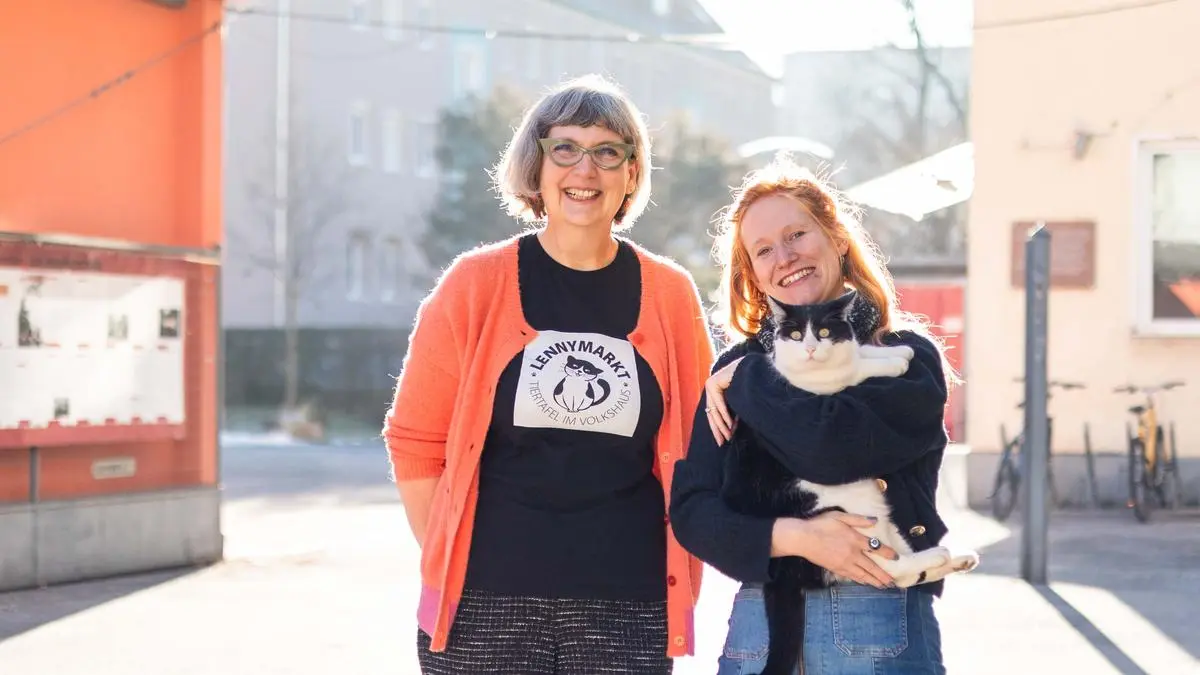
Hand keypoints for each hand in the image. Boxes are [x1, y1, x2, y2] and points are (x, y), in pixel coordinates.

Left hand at [704, 356, 743, 443]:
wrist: (754, 368)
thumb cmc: (748, 384)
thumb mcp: (738, 402)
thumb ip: (732, 414)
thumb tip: (730, 431)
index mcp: (715, 392)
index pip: (713, 414)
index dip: (717, 429)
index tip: (722, 442)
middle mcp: (711, 388)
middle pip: (711, 413)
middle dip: (718, 430)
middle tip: (723, 442)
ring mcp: (710, 384)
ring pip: (714, 410)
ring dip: (722, 424)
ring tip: (729, 435)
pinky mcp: (713, 382)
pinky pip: (718, 402)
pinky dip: (724, 414)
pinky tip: (730, 425)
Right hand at [772, 512, 898, 588]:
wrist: (804, 538)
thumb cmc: (821, 524)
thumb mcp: (840, 516)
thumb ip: (858, 519)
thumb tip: (875, 521)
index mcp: (855, 539)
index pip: (876, 547)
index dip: (887, 553)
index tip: (896, 558)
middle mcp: (853, 554)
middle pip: (872, 566)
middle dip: (883, 575)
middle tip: (892, 582)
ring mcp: (844, 563)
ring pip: (863, 574)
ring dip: (874, 581)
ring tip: (883, 586)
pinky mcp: (836, 568)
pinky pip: (852, 576)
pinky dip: (860, 580)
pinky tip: (864, 582)